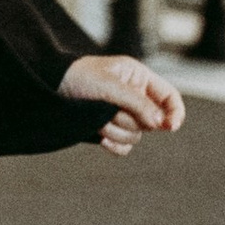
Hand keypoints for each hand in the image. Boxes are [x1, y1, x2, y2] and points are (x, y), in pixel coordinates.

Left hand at [60, 51, 184, 152]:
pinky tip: (100, 137)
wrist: (49, 86)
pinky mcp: (110, 130)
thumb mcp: (109, 85)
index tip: (170, 126)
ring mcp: (123, 115)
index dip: (175, 112)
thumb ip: (136, 102)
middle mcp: (135, 97)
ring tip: (96, 118)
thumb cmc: (79, 77)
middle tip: (110, 110)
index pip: (169, 97)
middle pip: (152, 122)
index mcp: (139, 79)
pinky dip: (114, 144)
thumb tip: (160, 123)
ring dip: (116, 130)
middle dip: (130, 120)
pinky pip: (124, 147)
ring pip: (136, 136)